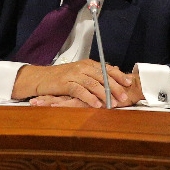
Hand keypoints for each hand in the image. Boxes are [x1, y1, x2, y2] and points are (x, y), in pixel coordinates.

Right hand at [13, 59, 142, 107]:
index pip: (107, 68)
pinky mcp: (65, 83)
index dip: (118, 75)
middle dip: (115, 87)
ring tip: (112, 104)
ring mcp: (73, 74)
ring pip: (93, 84)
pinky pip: (80, 91)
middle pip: (102, 77)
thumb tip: (113, 73)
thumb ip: (95, 74)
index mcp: (88, 64)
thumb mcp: (80, 73)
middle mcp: (82, 67)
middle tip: (123, 97)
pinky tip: (96, 105)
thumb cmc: (62, 77)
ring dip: (104, 94)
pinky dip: (89, 98)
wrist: (41, 78)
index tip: (128, 83)